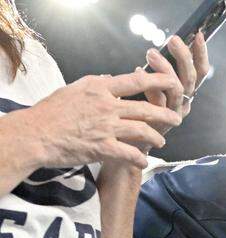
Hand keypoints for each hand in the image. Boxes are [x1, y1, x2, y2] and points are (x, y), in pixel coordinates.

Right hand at [22, 71, 182, 168]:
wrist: (36, 135)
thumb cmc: (52, 112)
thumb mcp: (73, 89)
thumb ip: (95, 83)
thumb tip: (110, 77)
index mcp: (99, 88)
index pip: (135, 81)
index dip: (158, 80)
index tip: (172, 81)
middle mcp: (106, 106)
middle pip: (146, 108)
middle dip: (166, 115)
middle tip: (176, 119)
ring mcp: (106, 127)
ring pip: (143, 130)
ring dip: (156, 137)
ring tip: (161, 141)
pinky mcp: (104, 147)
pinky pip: (131, 153)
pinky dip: (140, 158)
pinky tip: (144, 161)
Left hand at [141, 32, 210, 124]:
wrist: (129, 141)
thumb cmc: (138, 110)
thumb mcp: (151, 87)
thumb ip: (157, 73)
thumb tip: (156, 49)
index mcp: (186, 93)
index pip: (200, 72)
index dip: (200, 54)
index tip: (198, 35)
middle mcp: (183, 103)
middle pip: (191, 78)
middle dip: (184, 57)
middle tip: (173, 40)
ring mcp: (173, 114)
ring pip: (178, 88)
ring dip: (166, 68)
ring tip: (151, 53)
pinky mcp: (160, 122)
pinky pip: (159, 101)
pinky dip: (149, 85)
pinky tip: (137, 70)